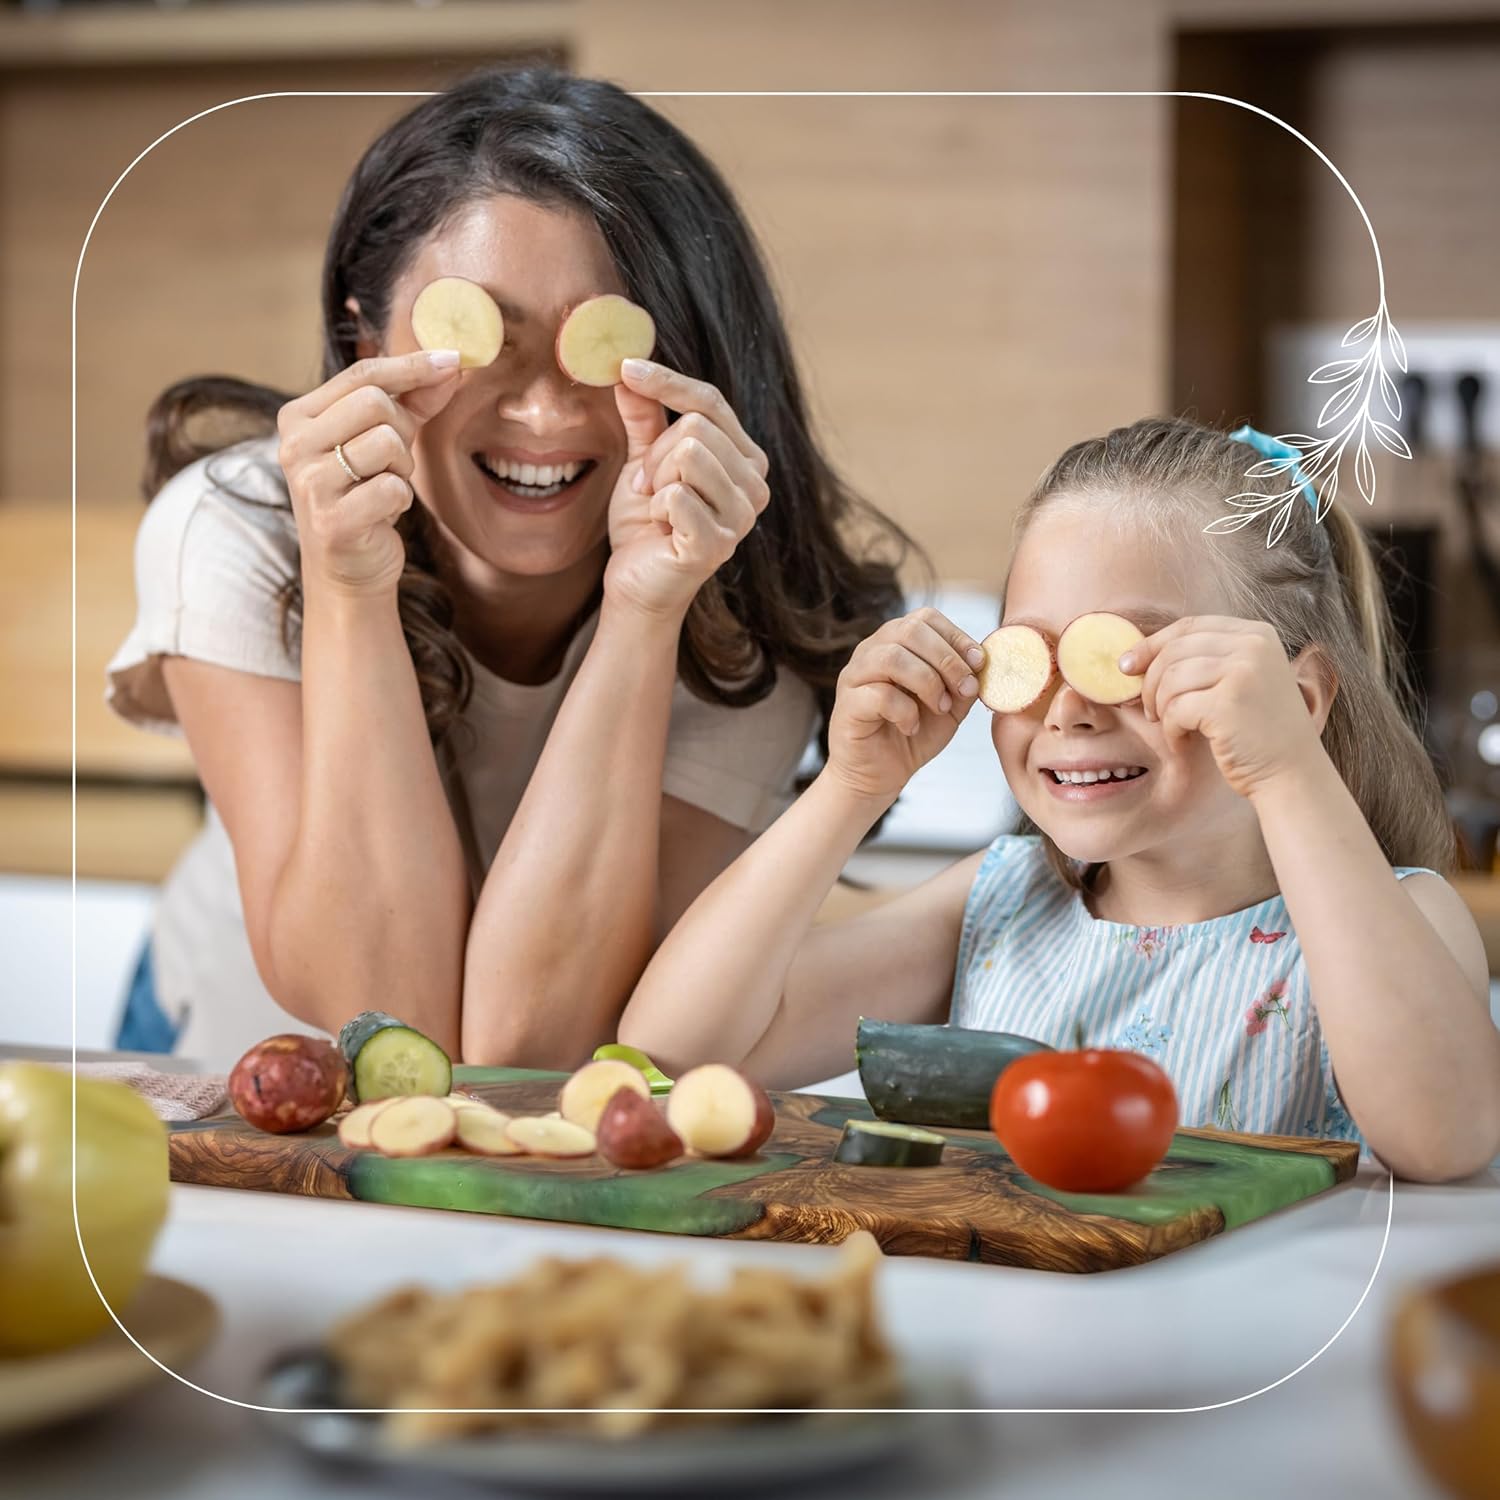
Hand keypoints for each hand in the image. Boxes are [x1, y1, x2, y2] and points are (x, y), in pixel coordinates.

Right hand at [276, 350, 461, 595]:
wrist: (348, 568)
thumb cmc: (366, 496)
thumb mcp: (386, 442)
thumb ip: (413, 402)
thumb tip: (452, 364)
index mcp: (299, 416)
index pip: (361, 374)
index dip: (412, 366)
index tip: (453, 359)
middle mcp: (294, 444)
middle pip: (375, 403)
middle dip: (402, 431)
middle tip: (394, 462)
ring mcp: (309, 482)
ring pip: (387, 442)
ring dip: (401, 469)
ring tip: (383, 488)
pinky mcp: (332, 519)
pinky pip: (393, 488)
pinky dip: (400, 500)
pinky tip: (381, 513)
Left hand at [603, 359, 769, 620]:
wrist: (636, 583)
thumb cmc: (645, 524)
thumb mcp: (643, 461)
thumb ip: (644, 418)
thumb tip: (629, 370)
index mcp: (746, 460)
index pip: (710, 402)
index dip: (667, 381)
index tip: (625, 368)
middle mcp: (755, 486)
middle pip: (696, 427)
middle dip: (655, 455)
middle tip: (648, 486)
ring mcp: (742, 517)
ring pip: (689, 455)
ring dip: (656, 480)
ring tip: (656, 506)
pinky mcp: (718, 543)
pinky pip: (677, 495)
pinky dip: (655, 508)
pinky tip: (661, 528)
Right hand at [824, 609, 986, 803]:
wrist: (880, 774)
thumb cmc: (913, 734)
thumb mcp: (950, 705)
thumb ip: (964, 681)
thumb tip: (982, 662)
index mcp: (896, 642)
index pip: (925, 618)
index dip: (956, 636)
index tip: (979, 663)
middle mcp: (871, 651)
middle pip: (909, 630)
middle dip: (947, 660)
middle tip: (964, 690)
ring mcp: (855, 675)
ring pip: (892, 657)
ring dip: (928, 683)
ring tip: (940, 708)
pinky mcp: (847, 704)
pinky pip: (879, 695)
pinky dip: (905, 712)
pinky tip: (911, 727)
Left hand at [1123, 616, 1327, 798]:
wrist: (1293, 774)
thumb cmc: (1256, 732)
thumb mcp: (1239, 681)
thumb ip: (1204, 660)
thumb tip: (1133, 658)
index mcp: (1257, 634)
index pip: (1189, 626)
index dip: (1151, 645)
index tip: (1127, 666)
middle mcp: (1253, 646)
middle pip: (1174, 651)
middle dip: (1150, 683)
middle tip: (1151, 711)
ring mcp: (1244, 672)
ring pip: (1170, 679)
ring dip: (1159, 707)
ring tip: (1171, 726)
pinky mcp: (1229, 703)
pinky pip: (1175, 709)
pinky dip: (1171, 730)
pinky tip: (1183, 742)